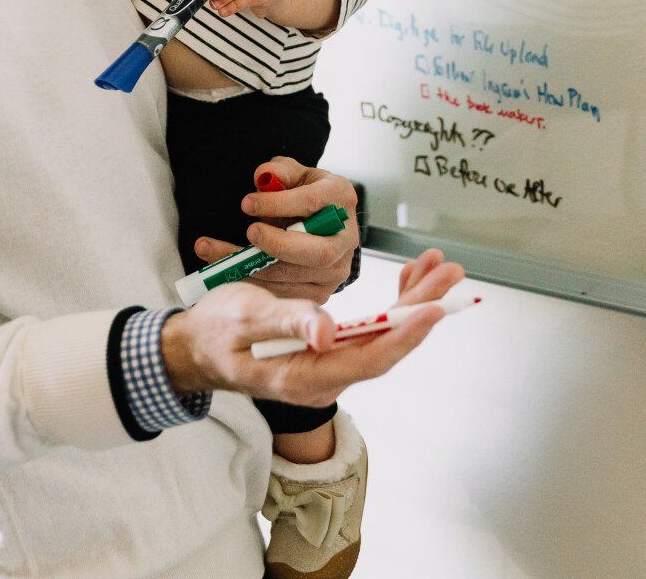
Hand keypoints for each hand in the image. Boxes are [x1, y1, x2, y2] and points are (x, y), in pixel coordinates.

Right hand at [160, 248, 465, 405]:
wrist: (194, 350)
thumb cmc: (216, 331)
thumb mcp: (244, 317)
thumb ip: (287, 323)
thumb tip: (327, 331)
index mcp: (305, 376)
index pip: (370, 358)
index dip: (406, 333)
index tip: (436, 308)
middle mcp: (324, 377)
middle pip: (386, 345)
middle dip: (421, 307)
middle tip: (450, 272)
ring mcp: (328, 367)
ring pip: (382, 337)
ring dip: (411, 302)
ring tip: (437, 267)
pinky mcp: (327, 353)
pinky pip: (369, 332)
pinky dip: (391, 305)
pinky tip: (406, 282)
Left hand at [191, 157, 358, 303]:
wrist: (321, 224)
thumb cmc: (304, 193)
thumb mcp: (294, 174)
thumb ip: (279, 171)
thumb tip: (263, 176)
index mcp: (341, 199)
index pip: (312, 203)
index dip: (278, 204)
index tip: (246, 203)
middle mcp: (346, 238)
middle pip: (317, 251)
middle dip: (278, 244)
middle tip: (249, 232)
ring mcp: (336, 269)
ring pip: (296, 276)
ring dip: (254, 267)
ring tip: (216, 253)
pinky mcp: (320, 291)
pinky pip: (285, 293)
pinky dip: (254, 283)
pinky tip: (229, 272)